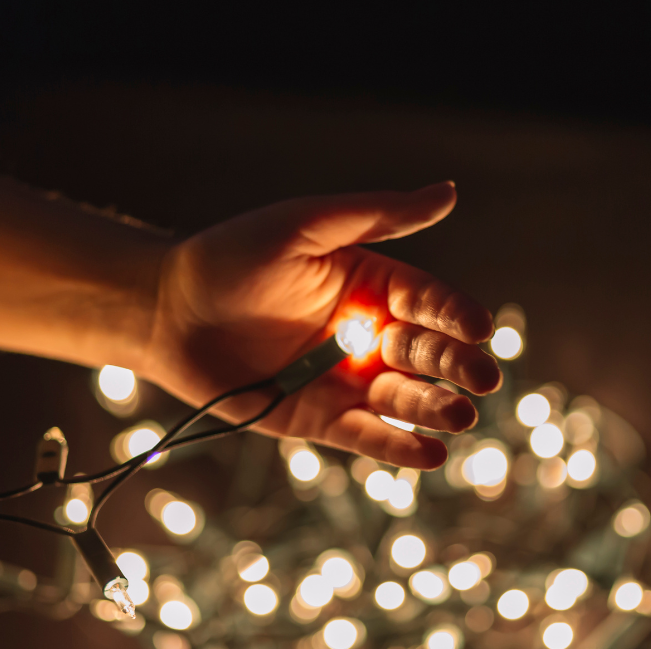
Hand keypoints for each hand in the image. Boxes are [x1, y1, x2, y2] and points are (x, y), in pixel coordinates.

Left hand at [142, 182, 501, 468]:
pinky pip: (366, 436)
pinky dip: (398, 447)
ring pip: (404, 399)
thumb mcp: (306, 225)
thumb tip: (450, 192)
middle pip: (427, 353)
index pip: (429, 301)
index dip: (456, 315)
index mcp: (373, 285)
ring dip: (435, 408)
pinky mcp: (320, 421)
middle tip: (484, 380)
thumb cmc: (233, 257)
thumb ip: (377, 216)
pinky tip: (430, 454)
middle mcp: (369, 335)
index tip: (478, 328)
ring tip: (458, 417)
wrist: (167, 312)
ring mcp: (347, 381)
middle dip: (458, 367)